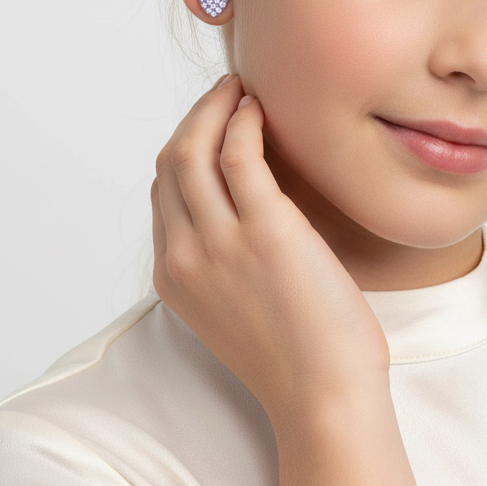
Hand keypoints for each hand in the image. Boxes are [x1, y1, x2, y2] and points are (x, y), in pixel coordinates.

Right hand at [150, 74, 390, 430]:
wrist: (323, 396)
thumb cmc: (298, 358)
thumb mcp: (237, 311)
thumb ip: (226, 264)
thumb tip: (247, 215)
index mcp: (173, 278)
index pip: (163, 195)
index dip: (184, 150)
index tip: (210, 126)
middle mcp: (184, 256)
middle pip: (169, 164)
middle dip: (192, 119)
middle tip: (223, 94)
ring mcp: (219, 242)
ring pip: (193, 150)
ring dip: (213, 108)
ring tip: (241, 89)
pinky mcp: (264, 230)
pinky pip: (238, 155)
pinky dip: (242, 122)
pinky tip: (258, 109)